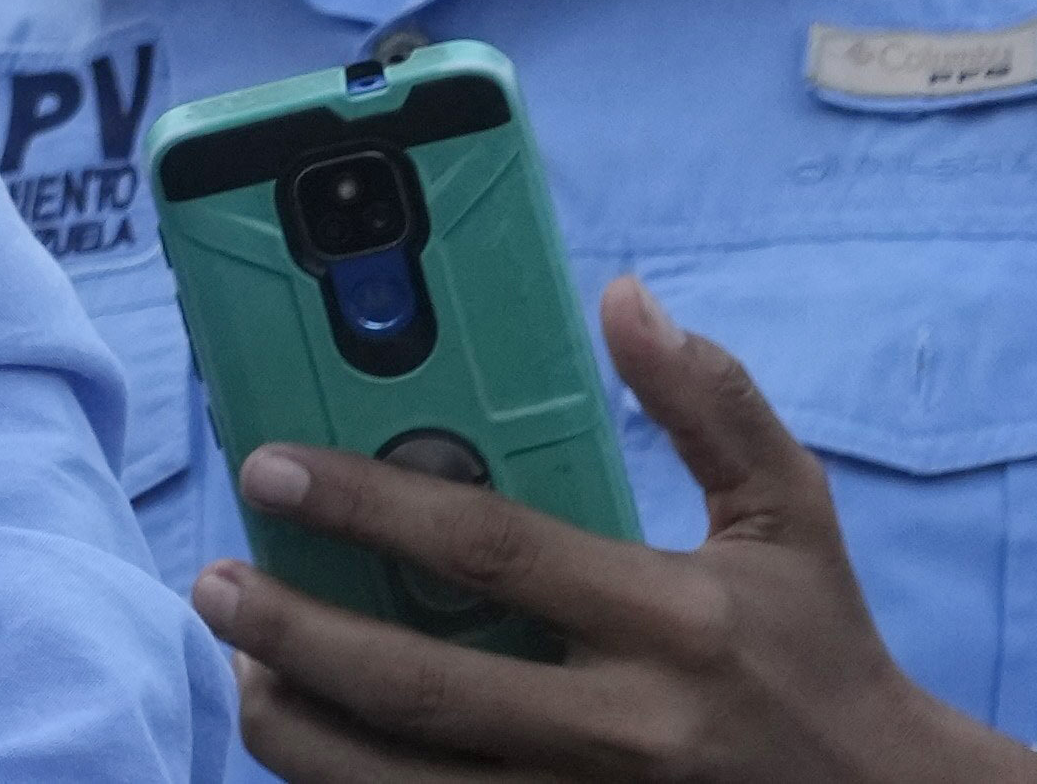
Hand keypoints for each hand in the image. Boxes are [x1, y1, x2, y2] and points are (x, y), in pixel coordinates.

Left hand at [203, 281, 1036, 783]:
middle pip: (425, 688)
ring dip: (307, 735)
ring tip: (242, 674)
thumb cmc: (823, 657)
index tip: (268, 469)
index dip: (366, 506)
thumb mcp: (790, 520)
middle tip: (214, 583)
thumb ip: (711, 405)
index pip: (489, 552)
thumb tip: (624, 297)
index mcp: (672, 623)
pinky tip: (317, 753)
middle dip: (298, 635)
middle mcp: (627, 730)